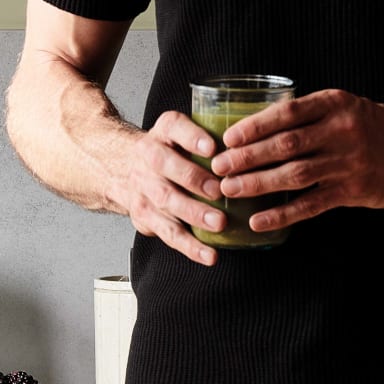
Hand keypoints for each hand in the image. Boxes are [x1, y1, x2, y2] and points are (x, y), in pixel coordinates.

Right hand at [117, 111, 227, 265]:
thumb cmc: (170, 150)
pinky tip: (210, 255)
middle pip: (167, 166)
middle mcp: (149, 157)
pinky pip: (169, 233)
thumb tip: (262, 142)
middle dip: (194, 180)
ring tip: (219, 223)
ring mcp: (144, 188)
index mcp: (163, 132)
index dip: (192, 137)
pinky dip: (190, 247)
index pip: (174, 127)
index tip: (212, 147)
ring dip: (194, 214)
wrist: (121, 168)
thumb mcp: (182, 131)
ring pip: (168, 202)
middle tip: (219, 191)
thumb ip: (213, 133)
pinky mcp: (145, 217)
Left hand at [211, 89, 383, 234]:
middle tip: (218, 168)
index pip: (286, 114)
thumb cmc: (375, 127)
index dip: (253, 127)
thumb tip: (257, 127)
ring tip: (229, 191)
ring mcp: (349, 163)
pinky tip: (259, 221)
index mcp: (335, 104)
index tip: (227, 138)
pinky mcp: (354, 191)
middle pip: (285, 145)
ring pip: (295, 175)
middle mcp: (342, 131)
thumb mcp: (346, 107)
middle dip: (247, 157)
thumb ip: (309, 115)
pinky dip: (282, 214)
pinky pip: (311, 204)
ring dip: (258, 184)